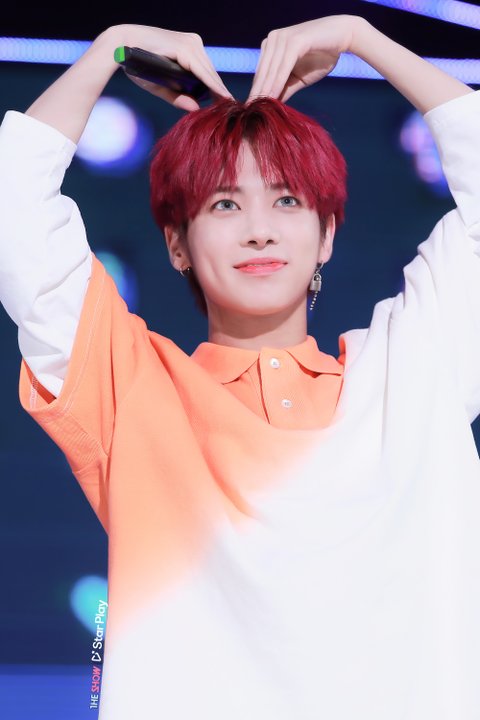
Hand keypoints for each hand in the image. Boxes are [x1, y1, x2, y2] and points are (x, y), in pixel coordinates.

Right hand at [109, 24, 233, 110]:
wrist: (120, 46)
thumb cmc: (137, 65)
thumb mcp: (161, 85)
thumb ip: (178, 97)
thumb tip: (195, 109)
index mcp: (190, 48)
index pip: (207, 72)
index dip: (217, 89)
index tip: (227, 105)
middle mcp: (193, 43)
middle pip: (211, 73)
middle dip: (220, 92)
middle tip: (232, 109)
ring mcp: (190, 43)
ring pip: (209, 73)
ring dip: (219, 91)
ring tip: (229, 107)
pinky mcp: (185, 47)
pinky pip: (202, 71)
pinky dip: (212, 84)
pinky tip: (221, 96)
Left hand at [247, 15, 363, 102]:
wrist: (343, 37)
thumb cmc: (321, 56)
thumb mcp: (298, 77)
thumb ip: (284, 88)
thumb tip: (270, 106)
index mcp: (271, 45)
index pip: (261, 73)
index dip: (255, 93)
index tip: (249, 111)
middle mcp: (273, 39)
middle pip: (263, 72)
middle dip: (257, 94)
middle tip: (249, 114)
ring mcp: (282, 38)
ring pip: (271, 70)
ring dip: (264, 91)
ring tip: (258, 109)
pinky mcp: (294, 41)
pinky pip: (283, 66)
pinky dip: (277, 82)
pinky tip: (272, 97)